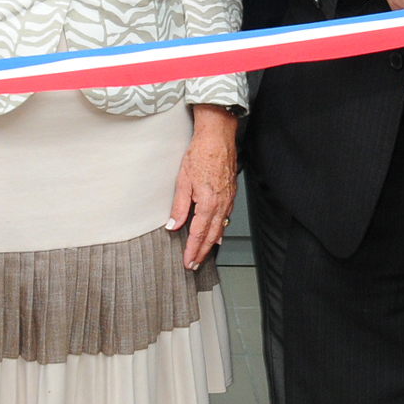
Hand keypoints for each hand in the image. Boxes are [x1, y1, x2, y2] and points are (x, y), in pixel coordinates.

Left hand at [168, 105, 238, 270]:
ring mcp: (228, 200)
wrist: (218, 138)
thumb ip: (179, 207)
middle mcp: (221, 205)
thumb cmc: (201, 154)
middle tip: (194, 265)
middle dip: (202, 253)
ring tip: (203, 254)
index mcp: (208, 204)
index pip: (198, 234)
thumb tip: (173, 225)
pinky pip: (225, 217)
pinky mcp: (230, 194)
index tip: (187, 262)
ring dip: (211, 243)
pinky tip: (216, 233)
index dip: (192, 250)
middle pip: (211, 236)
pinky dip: (220, 230)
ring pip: (220, 228)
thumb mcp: (182, 181)